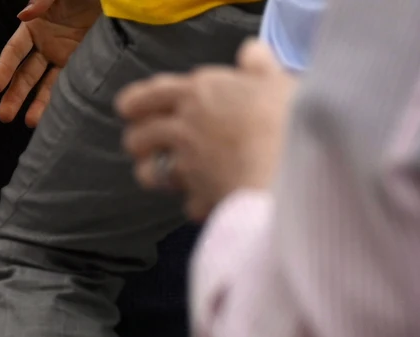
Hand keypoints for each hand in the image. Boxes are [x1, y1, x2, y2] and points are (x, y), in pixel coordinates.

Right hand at [0, 0, 101, 125]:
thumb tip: (23, 16)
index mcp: (35, 26)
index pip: (14, 51)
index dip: (3, 68)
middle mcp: (46, 45)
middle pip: (25, 75)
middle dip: (14, 95)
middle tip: (4, 116)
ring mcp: (64, 57)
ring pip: (45, 86)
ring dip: (36, 105)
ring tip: (29, 123)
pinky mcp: (83, 66)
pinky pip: (68, 87)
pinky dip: (60, 102)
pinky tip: (53, 117)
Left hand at [115, 40, 295, 218]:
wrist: (291, 165)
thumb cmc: (287, 117)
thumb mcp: (276, 78)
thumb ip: (259, 64)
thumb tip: (250, 52)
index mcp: (198, 93)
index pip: (150, 95)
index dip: (135, 103)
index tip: (128, 108)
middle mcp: (184, 127)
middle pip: (139, 136)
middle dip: (137, 142)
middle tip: (142, 145)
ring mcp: (187, 164)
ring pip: (150, 172)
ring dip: (153, 173)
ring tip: (163, 173)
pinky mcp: (197, 195)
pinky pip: (189, 201)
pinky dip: (197, 201)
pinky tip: (209, 198)